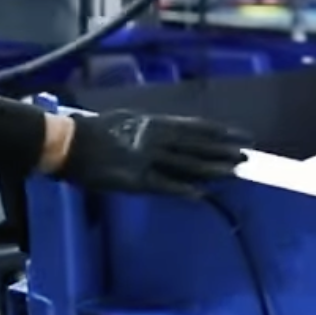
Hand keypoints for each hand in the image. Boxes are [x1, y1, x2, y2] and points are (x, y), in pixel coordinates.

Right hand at [57, 111, 251, 198]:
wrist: (68, 143)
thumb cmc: (95, 130)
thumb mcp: (127, 119)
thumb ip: (151, 127)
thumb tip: (172, 131)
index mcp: (153, 123)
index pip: (195, 127)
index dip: (220, 132)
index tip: (241, 135)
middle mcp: (155, 138)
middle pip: (197, 146)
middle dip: (223, 151)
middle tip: (247, 156)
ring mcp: (146, 159)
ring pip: (186, 165)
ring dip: (211, 169)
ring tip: (233, 173)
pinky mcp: (134, 180)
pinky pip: (163, 185)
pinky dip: (182, 190)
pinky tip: (201, 194)